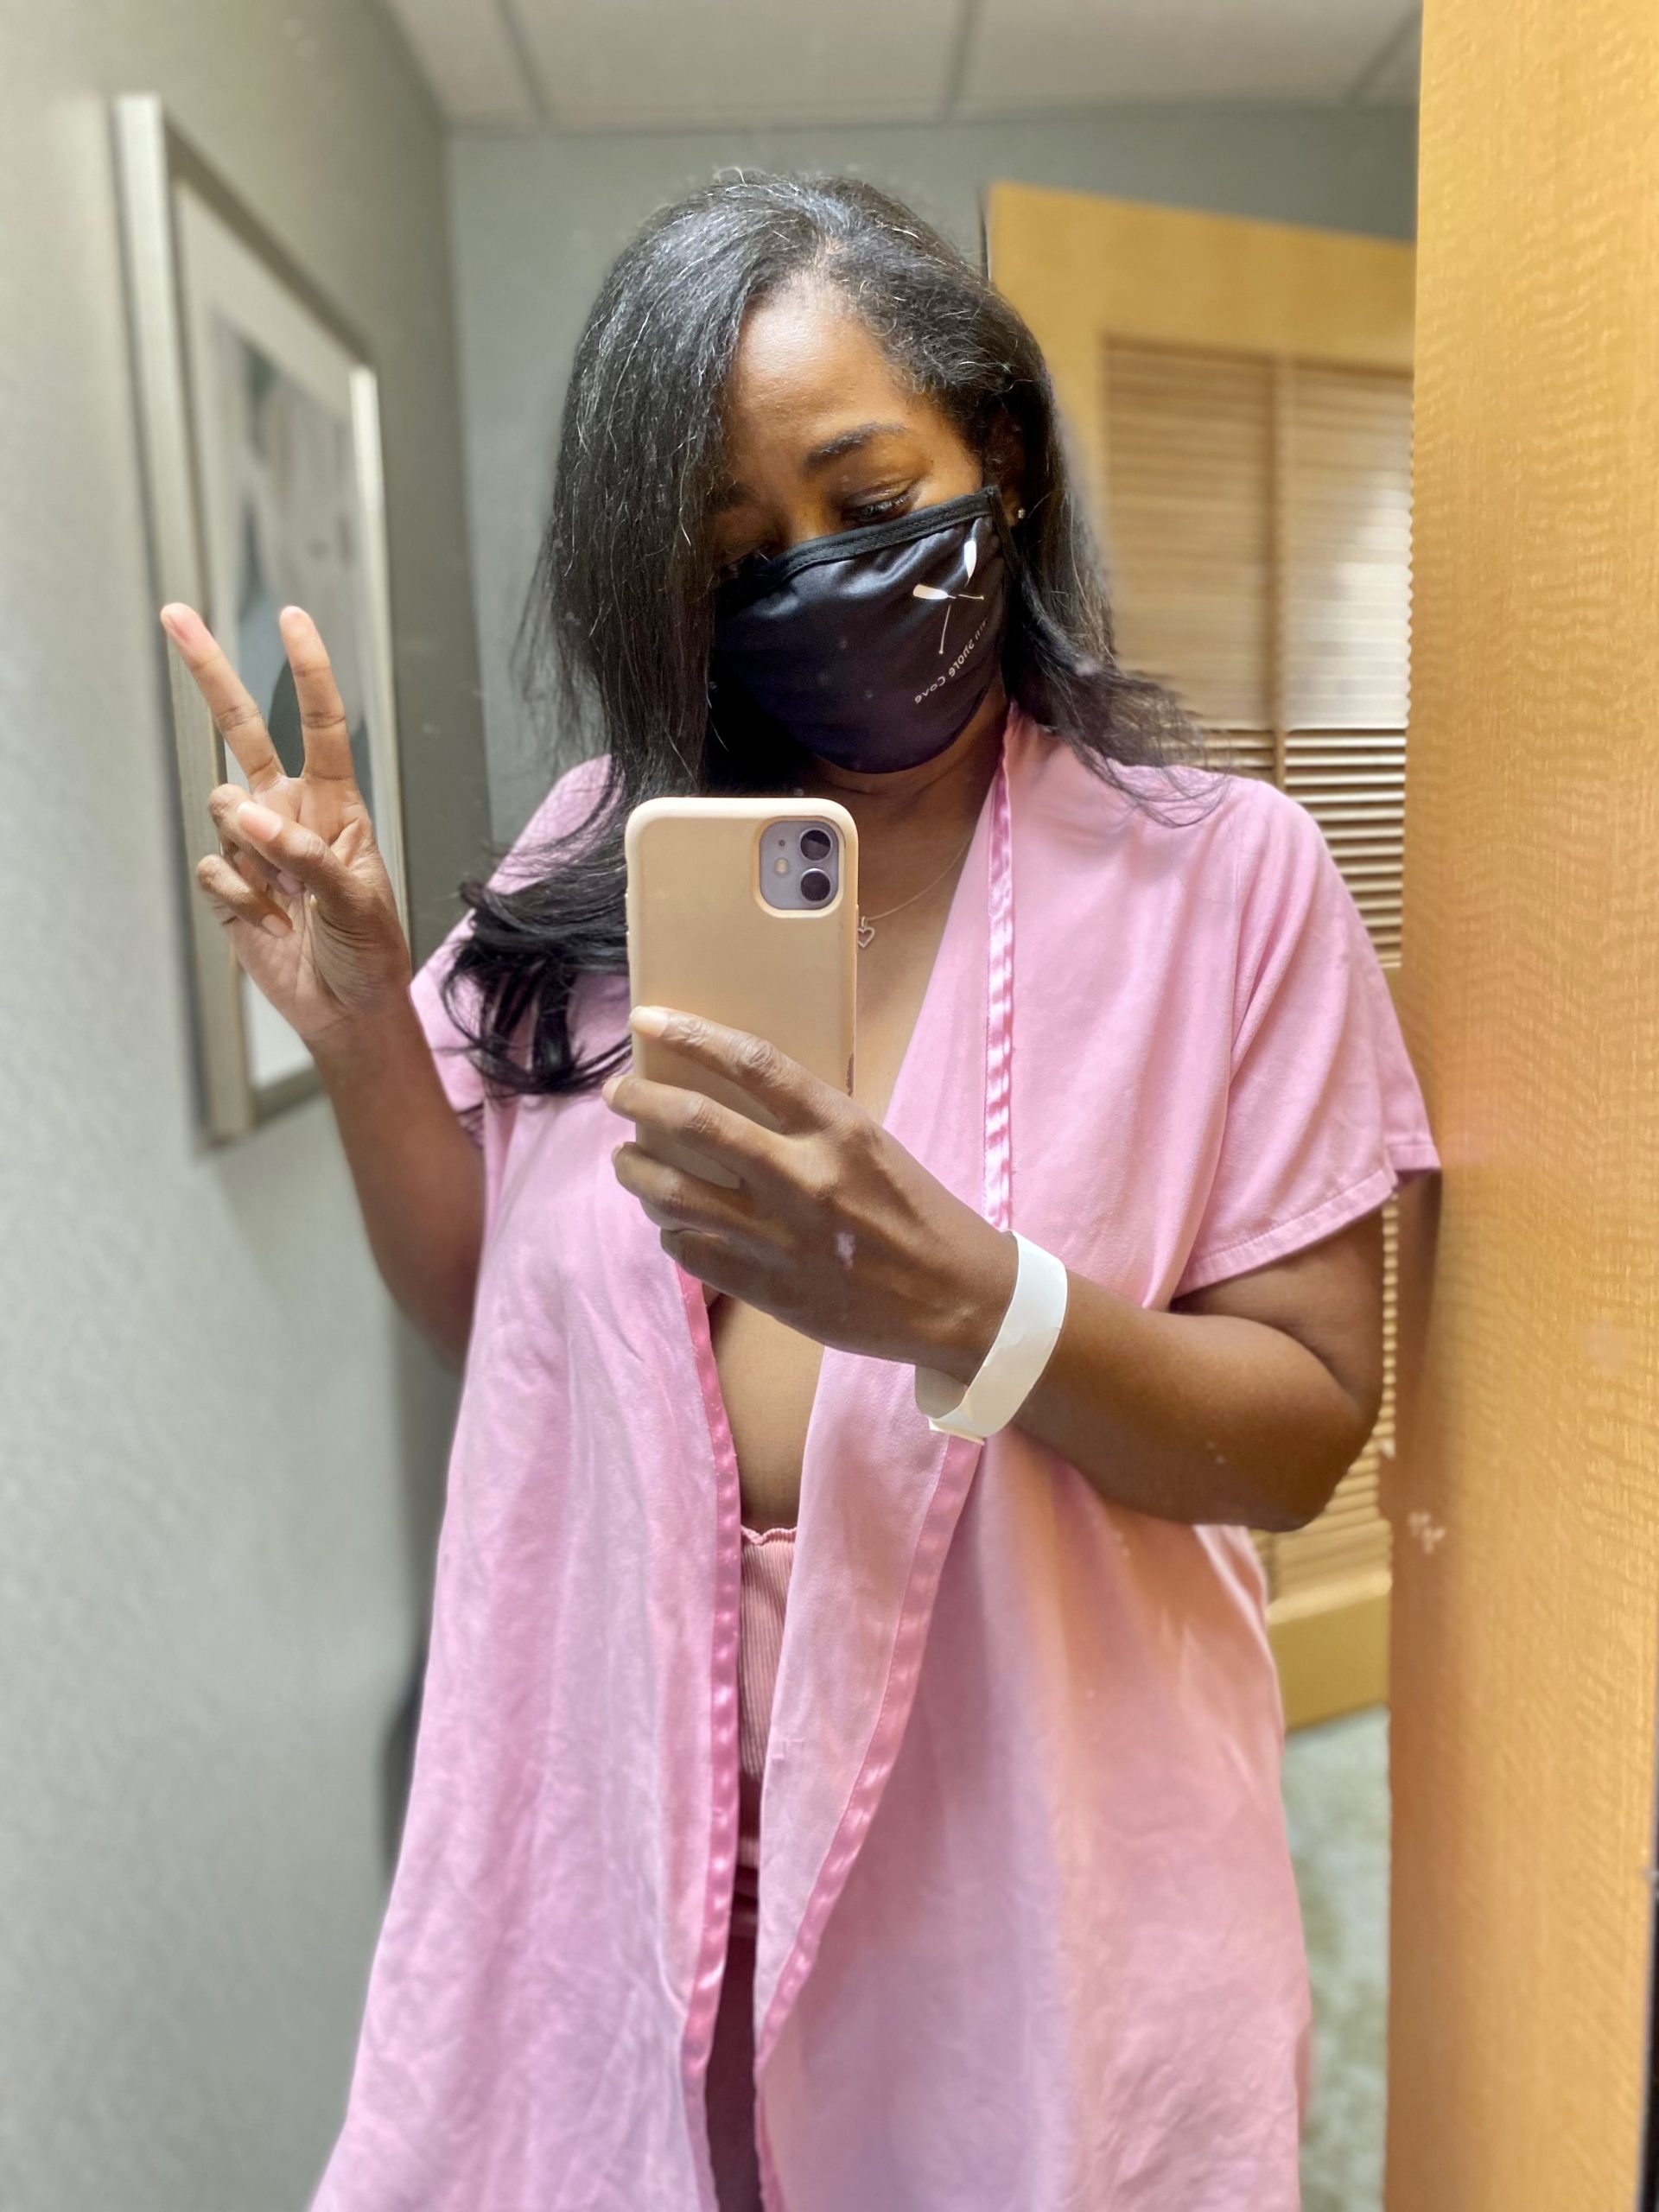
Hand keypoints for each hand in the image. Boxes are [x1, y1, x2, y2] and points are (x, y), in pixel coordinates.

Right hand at [161, 602, 410, 1046]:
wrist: (344, 1008)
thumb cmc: (368, 950)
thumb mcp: (356, 900)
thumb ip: (306, 853)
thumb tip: (249, 814)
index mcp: (335, 804)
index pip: (320, 725)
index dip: (306, 671)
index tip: (292, 620)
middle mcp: (289, 811)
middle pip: (242, 730)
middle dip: (210, 673)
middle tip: (176, 615)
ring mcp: (254, 844)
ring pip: (222, 808)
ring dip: (253, 852)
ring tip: (290, 900)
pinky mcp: (228, 880)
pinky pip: (214, 866)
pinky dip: (241, 898)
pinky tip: (270, 923)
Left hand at [604, 1007, 1015, 1379]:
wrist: (954, 1299)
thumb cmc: (915, 1212)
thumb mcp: (870, 1145)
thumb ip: (807, 1125)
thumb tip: (730, 1101)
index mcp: (839, 1128)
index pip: (751, 1063)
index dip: (690, 1034)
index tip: (647, 1020)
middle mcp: (804, 1176)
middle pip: (694, 1123)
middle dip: (639, 1101)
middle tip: (617, 1094)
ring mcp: (780, 1236)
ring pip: (674, 1193)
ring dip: (636, 1170)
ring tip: (627, 1160)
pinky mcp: (767, 1287)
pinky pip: (690, 1249)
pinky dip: (670, 1229)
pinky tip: (672, 1222)